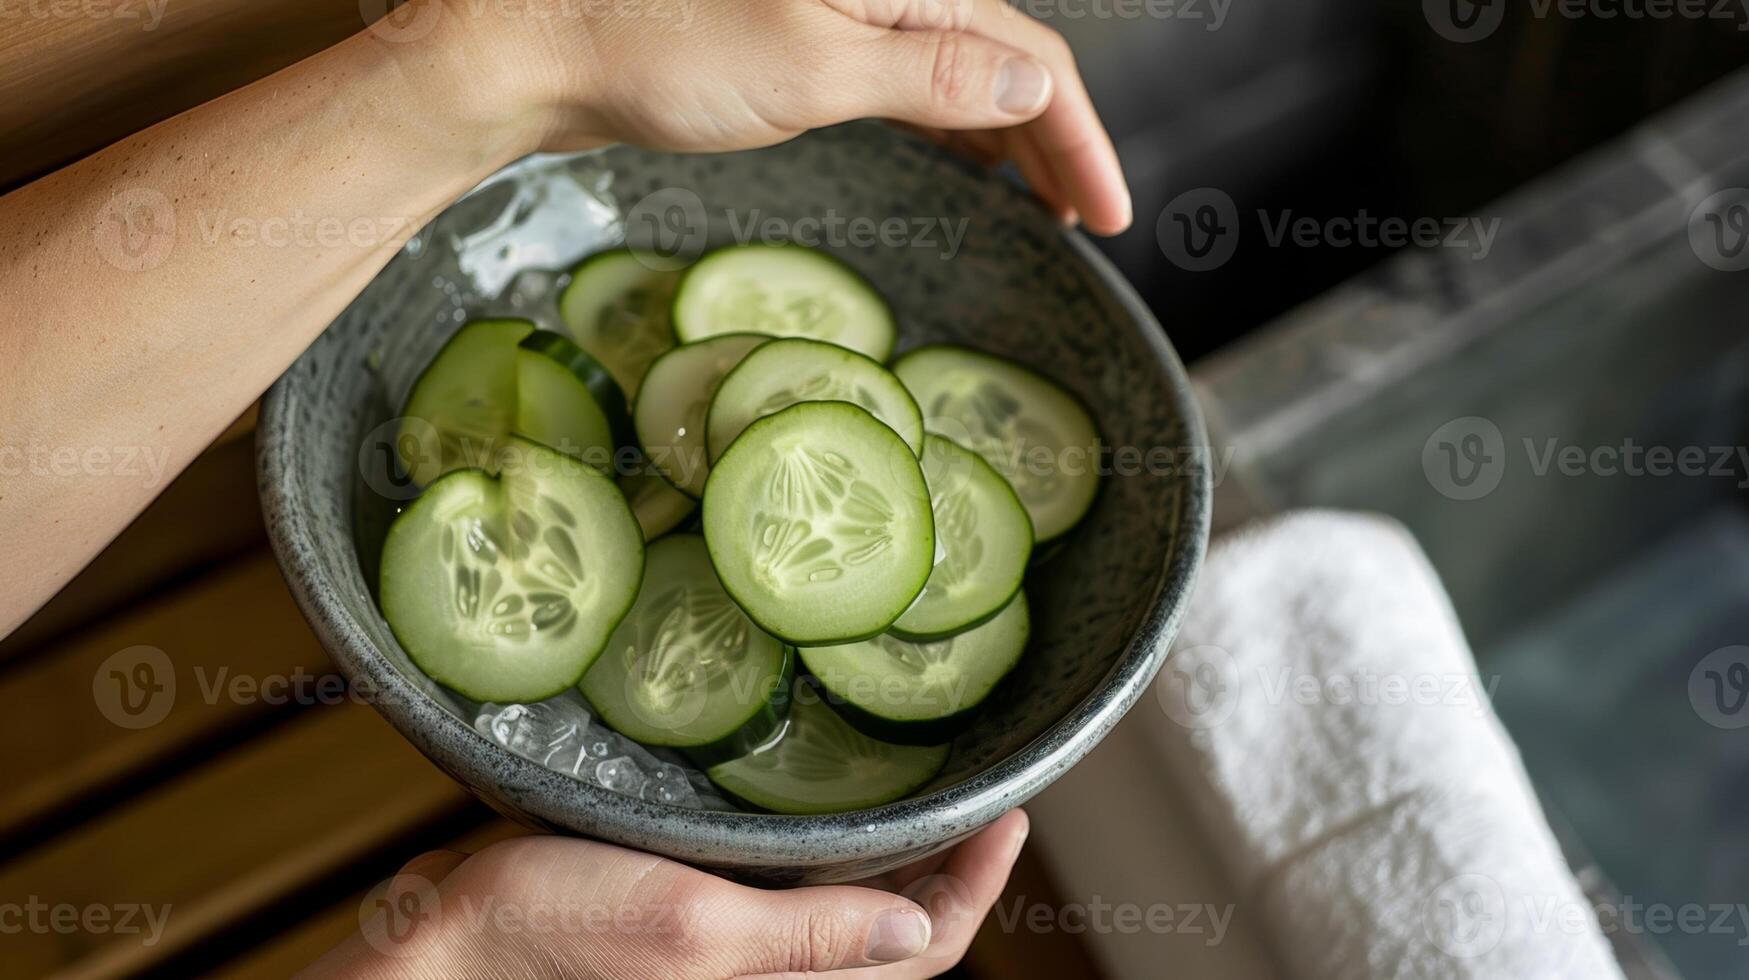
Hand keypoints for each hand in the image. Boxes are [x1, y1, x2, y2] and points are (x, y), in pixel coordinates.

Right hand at [314, 810, 1028, 977]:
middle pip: (898, 936)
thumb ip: (807, 937)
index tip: (1011, 813)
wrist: (455, 939)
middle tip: (987, 789)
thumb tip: (920, 931)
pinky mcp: (707, 917)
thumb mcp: (696, 928)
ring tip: (934, 791)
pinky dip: (838, 856)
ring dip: (902, 860)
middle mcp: (773, 976)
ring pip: (854, 916)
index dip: (978, 886)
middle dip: (953, 870)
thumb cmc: (558, 931)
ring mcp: (742, 948)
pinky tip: (836, 805)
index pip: (923, 952)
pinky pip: (801, 899)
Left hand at [415, 0, 1129, 233]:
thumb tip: (1037, 81)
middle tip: (1087, 222)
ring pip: (958, 66)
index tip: (1111, 215)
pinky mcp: (806, 32)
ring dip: (1006, 134)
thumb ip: (936, 75)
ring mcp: (844, 5)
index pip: (1029, 53)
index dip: (1081, 137)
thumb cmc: (662, 51)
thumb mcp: (816, 69)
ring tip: (1040, 203)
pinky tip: (964, 155)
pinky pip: (908, 73)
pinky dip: (948, 121)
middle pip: (1005, 55)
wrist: (542, 43)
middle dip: (1053, 140)